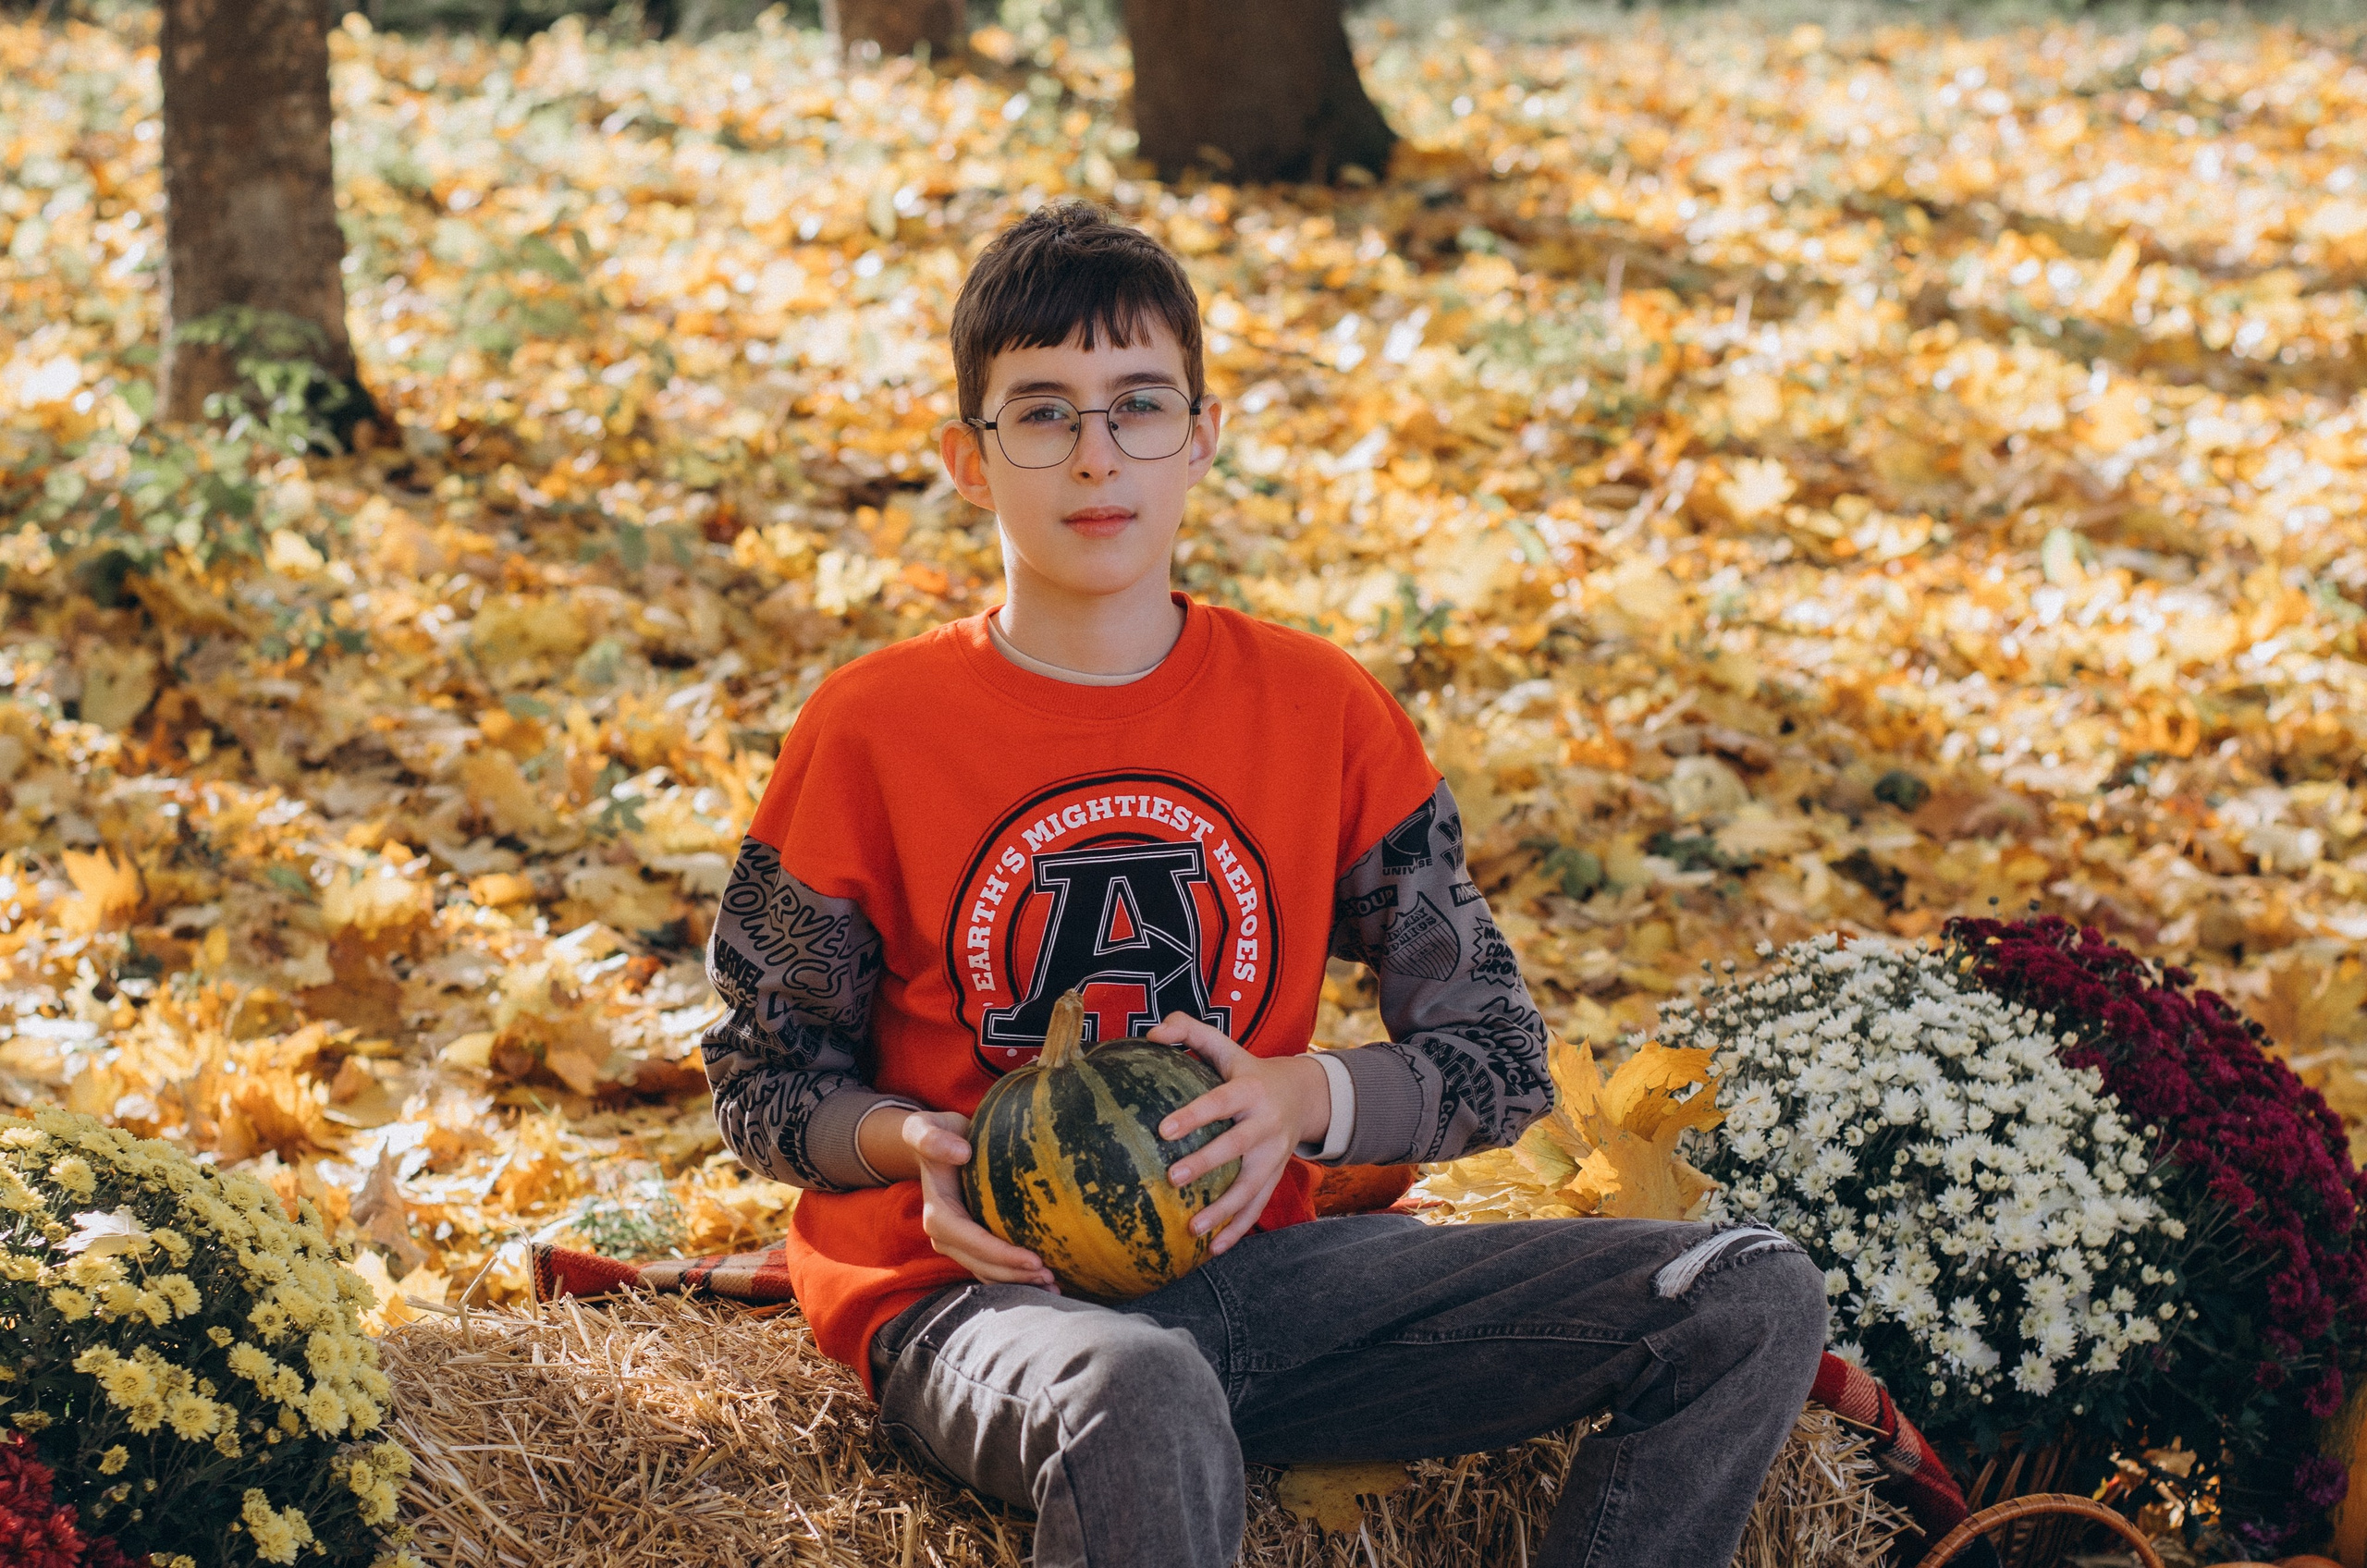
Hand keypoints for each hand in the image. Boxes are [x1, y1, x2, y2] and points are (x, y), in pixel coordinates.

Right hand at [877, 1107, 1059, 1291]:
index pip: (972, 1241)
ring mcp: (956, 1243)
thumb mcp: (924, 1128)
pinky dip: (1014, 1276)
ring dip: (1017, 1282)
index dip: (1002, 1254)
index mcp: (937, 1213)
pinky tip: (1042, 1281)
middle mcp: (944, 1235)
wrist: (936, 1144)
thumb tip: (962, 1153)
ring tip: (1053, 1285)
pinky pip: (991, 1266)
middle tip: (1051, 1278)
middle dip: (1015, 1275)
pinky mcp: (970, 1244)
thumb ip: (933, 1138)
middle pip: (981, 1264)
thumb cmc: (936, 1134)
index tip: (1035, 1259)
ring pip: (987, 1272)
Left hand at [1145, 1014, 1330, 1255]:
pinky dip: (1238, 1229)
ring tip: (1193, 1228)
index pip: (1220, 1102)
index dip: (1194, 1116)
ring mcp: (1274, 1155)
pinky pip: (1258, 1207)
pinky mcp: (1275, 1177)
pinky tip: (1213, 1249)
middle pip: (1237, 1146)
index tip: (1164, 1130)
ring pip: (1251, 1186)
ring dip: (1224, 1210)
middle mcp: (1266, 1124)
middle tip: (1173, 1178)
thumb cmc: (1248, 1071)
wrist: (1304, 1095)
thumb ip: (1189, 1031)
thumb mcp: (1226, 1046)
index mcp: (1250, 1090)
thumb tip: (1150, 1033)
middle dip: (1207, 1163)